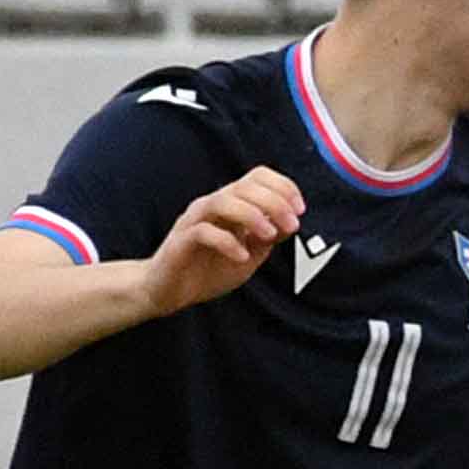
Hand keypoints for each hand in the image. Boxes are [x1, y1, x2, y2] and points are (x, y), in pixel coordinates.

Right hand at [149, 168, 306, 313]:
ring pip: (223, 201)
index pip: (257, 177)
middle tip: (291, 224)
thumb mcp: (250, 255)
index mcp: (230, 204)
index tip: (300, 210)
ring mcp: (194, 220)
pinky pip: (204, 232)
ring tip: (268, 235)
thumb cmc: (208, 270)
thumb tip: (291, 222)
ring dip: (252, 215)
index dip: (282, 187)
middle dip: (274, 202)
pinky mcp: (181, 241)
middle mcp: (212, 205)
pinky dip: (227, 242)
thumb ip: (268, 238)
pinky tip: (241, 256)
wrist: (169, 292)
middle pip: (244, 185)